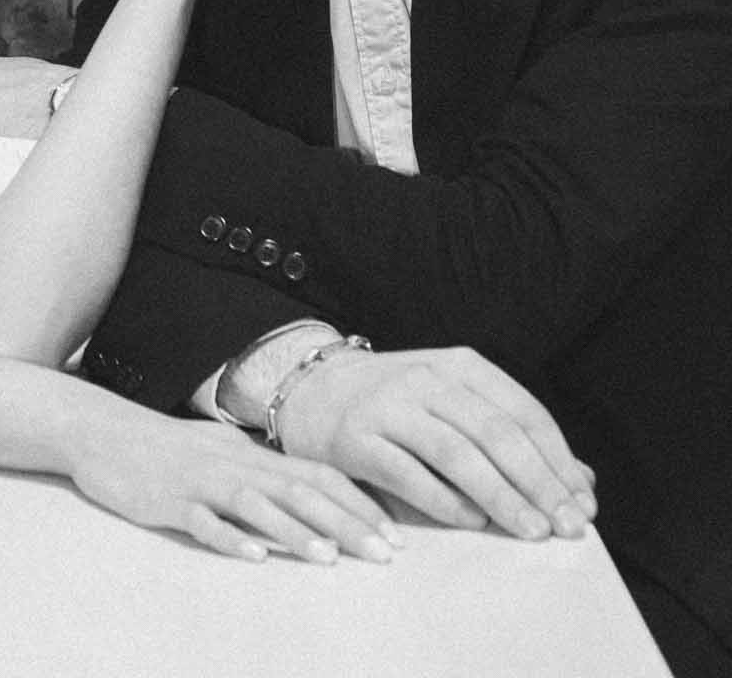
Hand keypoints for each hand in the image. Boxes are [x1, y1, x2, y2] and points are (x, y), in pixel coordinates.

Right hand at [69, 406, 402, 565]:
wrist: (103, 432)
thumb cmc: (166, 449)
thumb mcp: (221, 453)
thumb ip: (261, 472)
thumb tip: (307, 493)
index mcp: (250, 454)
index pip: (316, 474)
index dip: (357, 503)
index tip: (393, 534)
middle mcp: (233, 463)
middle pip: (297, 490)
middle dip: (345, 523)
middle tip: (383, 554)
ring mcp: (201, 481)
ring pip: (256, 504)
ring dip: (295, 531)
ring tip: (330, 559)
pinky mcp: (168, 501)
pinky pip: (203, 521)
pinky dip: (230, 539)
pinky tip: (253, 557)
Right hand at [274, 344, 597, 541]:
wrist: (314, 389)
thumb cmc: (398, 403)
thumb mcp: (455, 404)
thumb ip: (513, 436)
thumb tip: (581, 480)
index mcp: (458, 366)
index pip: (522, 412)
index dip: (558, 460)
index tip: (583, 503)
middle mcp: (426, 379)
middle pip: (495, 433)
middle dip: (538, 483)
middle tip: (566, 527)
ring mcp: (388, 405)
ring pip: (456, 453)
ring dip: (500, 496)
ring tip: (530, 531)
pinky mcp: (356, 438)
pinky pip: (408, 473)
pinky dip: (445, 501)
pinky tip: (473, 522)